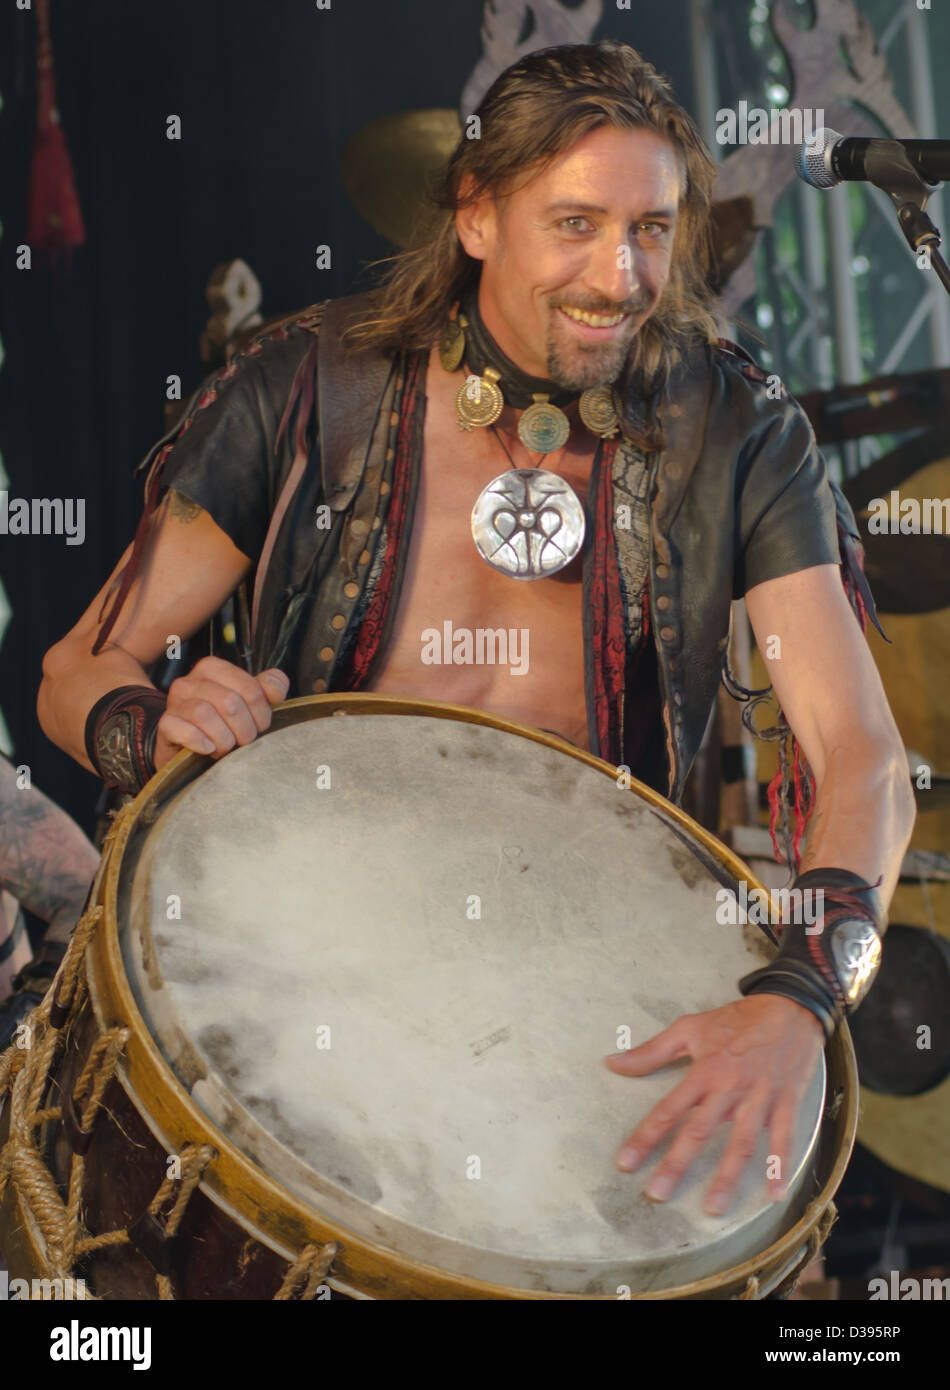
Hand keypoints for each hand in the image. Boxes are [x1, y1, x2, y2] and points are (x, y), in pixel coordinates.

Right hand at [154, 657, 289, 766]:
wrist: (186, 748)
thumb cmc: (221, 723)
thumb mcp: (247, 703)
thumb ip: (266, 690)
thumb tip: (275, 687)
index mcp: (213, 668)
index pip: (250, 689)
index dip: (261, 714)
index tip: (259, 726)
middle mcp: (190, 680)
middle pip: (230, 703)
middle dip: (245, 730)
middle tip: (243, 741)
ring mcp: (174, 702)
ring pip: (205, 715)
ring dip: (224, 739)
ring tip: (226, 747)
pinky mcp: (165, 724)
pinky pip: (185, 731)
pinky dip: (201, 743)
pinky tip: (209, 749)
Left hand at [605, 995, 824, 1216]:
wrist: (789, 1007)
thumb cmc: (736, 1019)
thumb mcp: (690, 1028)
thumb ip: (652, 1051)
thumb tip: (613, 1063)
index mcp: (704, 1071)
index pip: (668, 1109)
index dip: (645, 1136)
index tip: (626, 1162)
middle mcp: (729, 1088)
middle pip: (699, 1131)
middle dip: (677, 1164)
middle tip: (658, 1195)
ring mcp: (759, 1097)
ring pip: (741, 1142)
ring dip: (728, 1177)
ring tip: (714, 1208)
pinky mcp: (786, 1101)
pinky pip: (784, 1138)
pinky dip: (780, 1165)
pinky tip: (774, 1194)